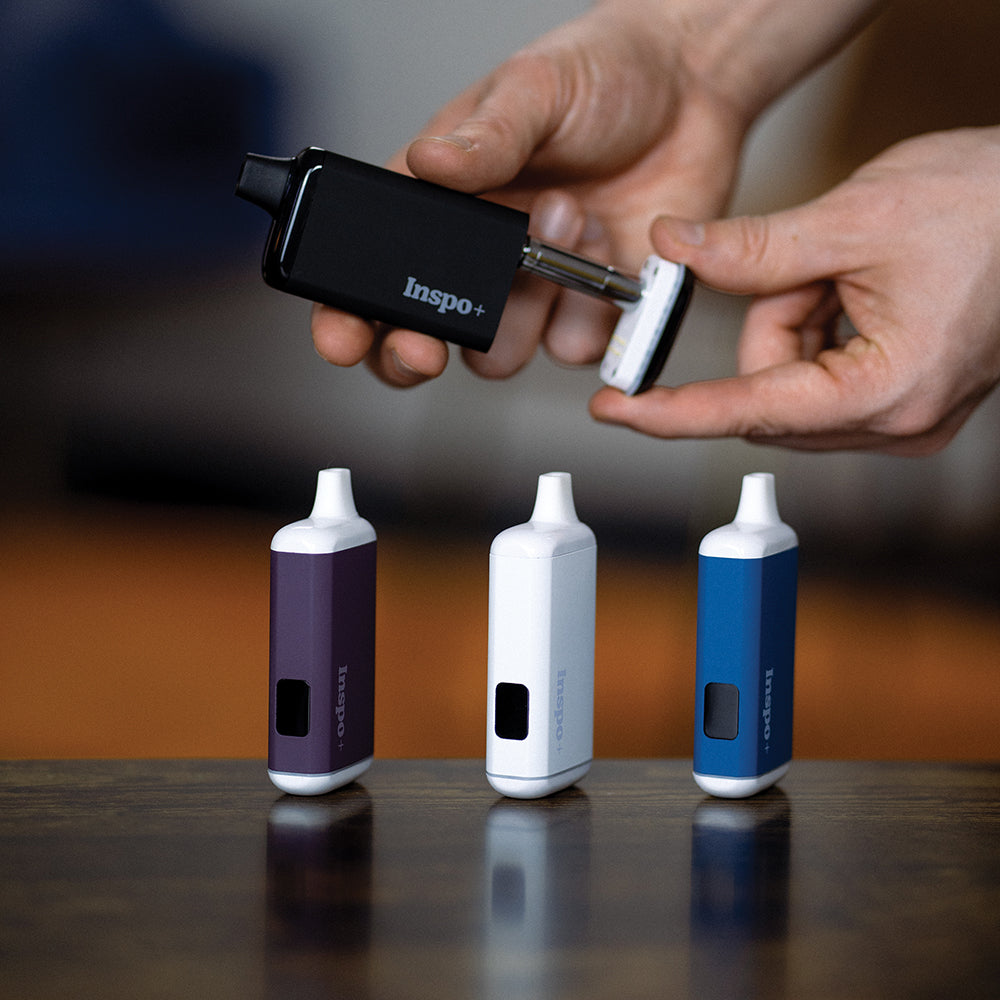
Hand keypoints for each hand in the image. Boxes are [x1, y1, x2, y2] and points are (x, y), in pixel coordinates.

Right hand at [311, 1, 752, 385]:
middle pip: (421, 339)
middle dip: (415, 354)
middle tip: (426, 349)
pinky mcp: (587, 310)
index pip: (373, 271)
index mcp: (444, 204)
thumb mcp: (535, 89)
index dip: (349, 314)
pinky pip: (573, 348)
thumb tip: (429, 163)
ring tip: (568, 222)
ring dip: (528, 309)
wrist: (694, 92)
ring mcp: (532, 291)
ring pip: (499, 355)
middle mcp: (480, 258)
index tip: (342, 339)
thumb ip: (484, 135)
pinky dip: (593, 309)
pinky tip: (610, 245)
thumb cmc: (604, 73)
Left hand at [592, 127, 999, 454]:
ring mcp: (901, 416)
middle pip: (766, 393)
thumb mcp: (855, 218)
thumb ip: (754, 249)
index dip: (671, 411)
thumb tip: (675, 250)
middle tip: (810, 267)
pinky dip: (819, 327)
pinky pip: (820, 377)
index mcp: (885, 390)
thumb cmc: (992, 206)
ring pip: (789, 383)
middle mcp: (894, 422)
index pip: (748, 412)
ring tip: (853, 271)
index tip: (613, 411)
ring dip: (797, 320)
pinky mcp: (901, 398)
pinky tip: (860, 290)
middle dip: (770, 324)